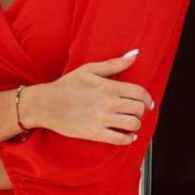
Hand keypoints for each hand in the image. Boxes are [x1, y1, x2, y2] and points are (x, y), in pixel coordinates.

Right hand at [23, 52, 153, 145]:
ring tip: (131, 124)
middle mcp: (108, 103)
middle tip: (136, 113)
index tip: (148, 103)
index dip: (147, 99)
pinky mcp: (95, 133)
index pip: (139, 93)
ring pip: (133, 124)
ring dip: (135, 125)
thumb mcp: (89, 69)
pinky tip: (128, 137)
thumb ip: (114, 64)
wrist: (46, 104)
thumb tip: (134, 55)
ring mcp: (102, 119)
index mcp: (109, 86)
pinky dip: (128, 139)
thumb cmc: (66, 86)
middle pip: (138, 109)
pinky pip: (120, 139)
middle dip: (140, 111)